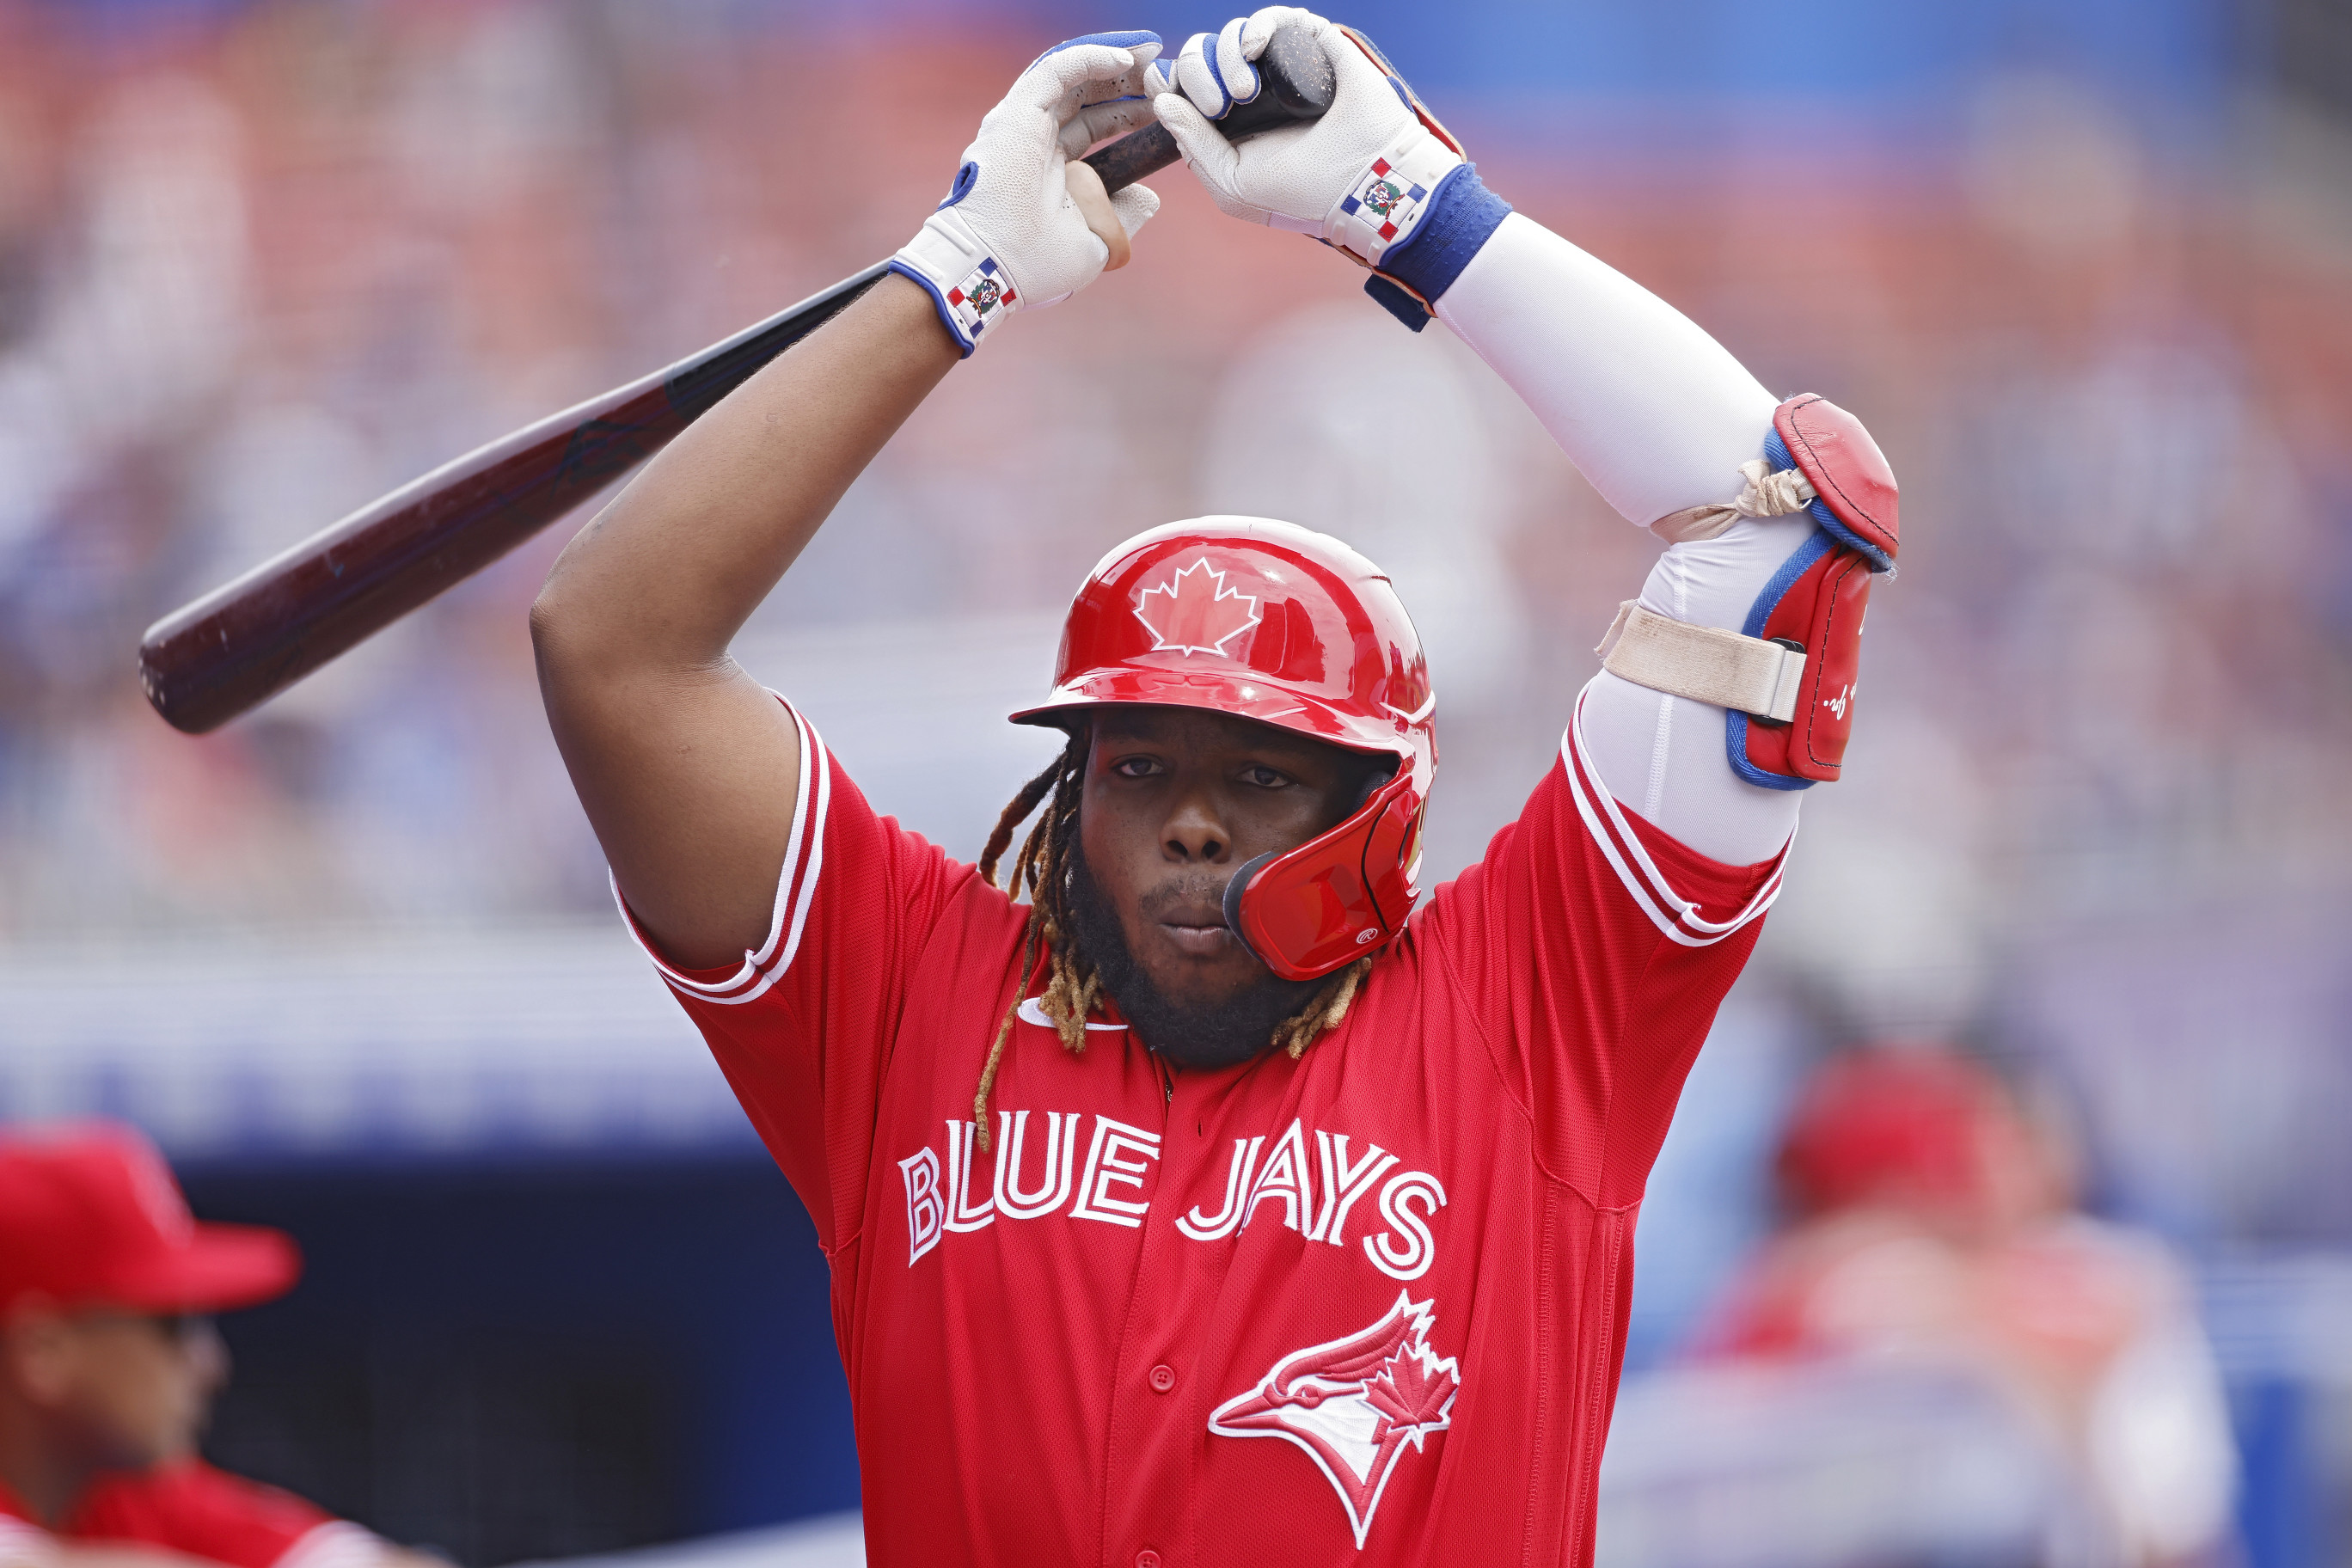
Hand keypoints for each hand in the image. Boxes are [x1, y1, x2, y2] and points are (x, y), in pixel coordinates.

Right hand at [890, 32, 1163, 355]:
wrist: (993, 268)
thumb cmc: (1036, 264)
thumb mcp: (1097, 243)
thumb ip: (1125, 215)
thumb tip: (1151, 196)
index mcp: (1055, 169)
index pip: (1095, 126)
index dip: (1129, 112)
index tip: (1166, 107)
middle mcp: (1038, 142)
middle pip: (1088, 98)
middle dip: (1128, 83)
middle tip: (1165, 76)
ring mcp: (1027, 125)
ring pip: (1075, 78)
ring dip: (1115, 64)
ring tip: (1153, 57)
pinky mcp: (1018, 112)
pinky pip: (1058, 70)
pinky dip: (1091, 58)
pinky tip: (1126, 59)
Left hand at [1150, 9, 1462, 269]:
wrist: (1364, 183)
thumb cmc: (1300, 192)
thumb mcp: (1232, 185)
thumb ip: (1193, 146)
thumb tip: (1163, 99)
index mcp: (1230, 122)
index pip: (1186, 86)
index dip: (1168, 81)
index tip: (1163, 88)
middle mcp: (1252, 89)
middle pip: (1201, 56)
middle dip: (1195, 72)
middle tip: (1217, 105)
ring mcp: (1281, 66)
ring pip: (1231, 35)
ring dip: (1225, 54)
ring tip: (1245, 91)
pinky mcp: (1311, 44)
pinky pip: (1275, 17)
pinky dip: (1257, 25)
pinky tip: (1255, 48)